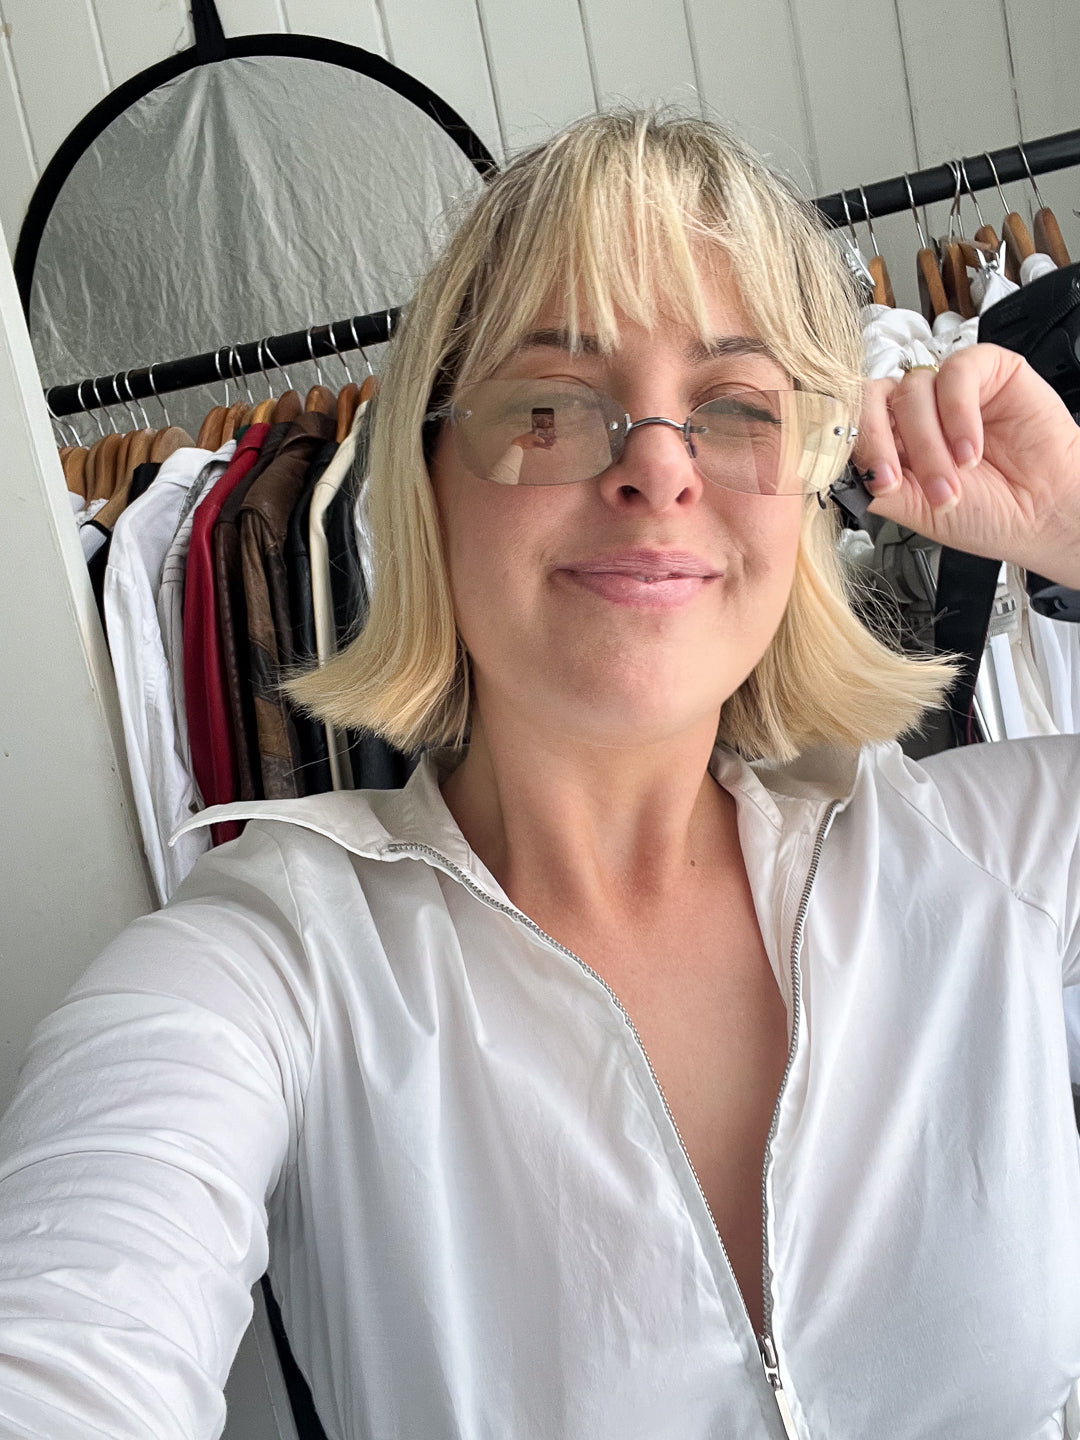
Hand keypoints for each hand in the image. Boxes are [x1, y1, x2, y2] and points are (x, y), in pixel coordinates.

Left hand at [854, 344, 1079, 589]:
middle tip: (899, 482)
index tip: (857, 473)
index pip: (850, 420)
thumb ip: (872, 483)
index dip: (848, 442)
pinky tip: (972, 449)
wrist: (1045, 515)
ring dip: (929, 444)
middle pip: (870, 399)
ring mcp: (946, 390)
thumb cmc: (989, 514)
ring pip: (911, 391)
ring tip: (955, 478)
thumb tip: (828, 466)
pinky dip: (958, 415)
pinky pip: (954, 373)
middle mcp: (913, 413)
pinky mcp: (985, 370)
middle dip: (880, 444)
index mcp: (891, 442)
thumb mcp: (915, 509)